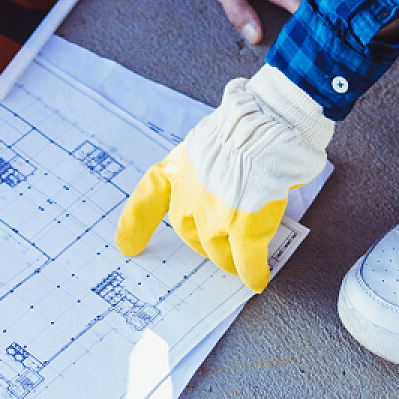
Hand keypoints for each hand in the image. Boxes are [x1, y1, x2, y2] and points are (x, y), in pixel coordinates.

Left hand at [114, 67, 333, 289]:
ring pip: (217, 251)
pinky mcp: (244, 228)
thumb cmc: (253, 121)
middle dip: (205, 242)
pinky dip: (252, 272)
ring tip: (242, 264)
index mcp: (180, 166)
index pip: (150, 196)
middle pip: (189, 232)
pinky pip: (246, 262)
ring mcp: (214, 213)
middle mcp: (189, 192)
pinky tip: (258, 278)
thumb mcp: (214, 139)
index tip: (126, 245)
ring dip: (229, 260)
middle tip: (224, 246)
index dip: (136, 224)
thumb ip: (209, 168)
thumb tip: (226, 187)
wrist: (272, 120)